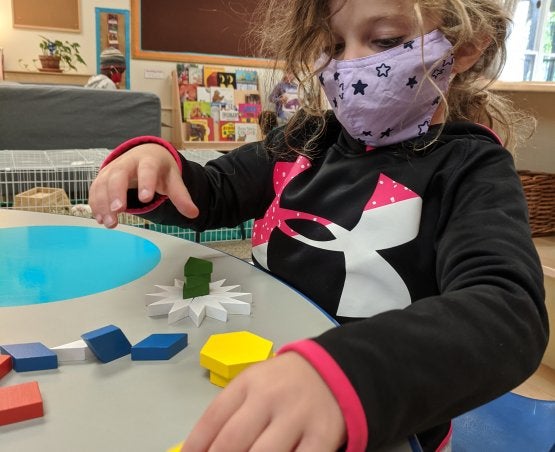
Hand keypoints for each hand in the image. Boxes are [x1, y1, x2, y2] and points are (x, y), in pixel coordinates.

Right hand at [88, 143, 198, 227]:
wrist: (144, 154)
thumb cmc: (159, 169)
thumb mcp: (173, 179)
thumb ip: (181, 196)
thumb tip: (194, 213)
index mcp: (148, 161)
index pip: (147, 169)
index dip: (145, 183)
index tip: (146, 199)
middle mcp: (127, 162)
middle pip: (119, 175)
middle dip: (116, 192)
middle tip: (119, 210)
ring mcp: (112, 169)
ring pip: (103, 184)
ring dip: (104, 203)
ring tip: (110, 223)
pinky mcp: (103, 178)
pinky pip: (95, 190)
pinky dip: (96, 204)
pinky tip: (100, 219)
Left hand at [183, 352, 346, 451]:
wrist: (331, 370)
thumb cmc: (283, 383)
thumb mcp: (254, 385)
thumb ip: (230, 413)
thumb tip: (201, 451)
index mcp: (248, 383)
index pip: (213, 419)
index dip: (196, 447)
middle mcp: (270, 397)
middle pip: (233, 441)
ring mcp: (297, 416)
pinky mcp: (322, 435)